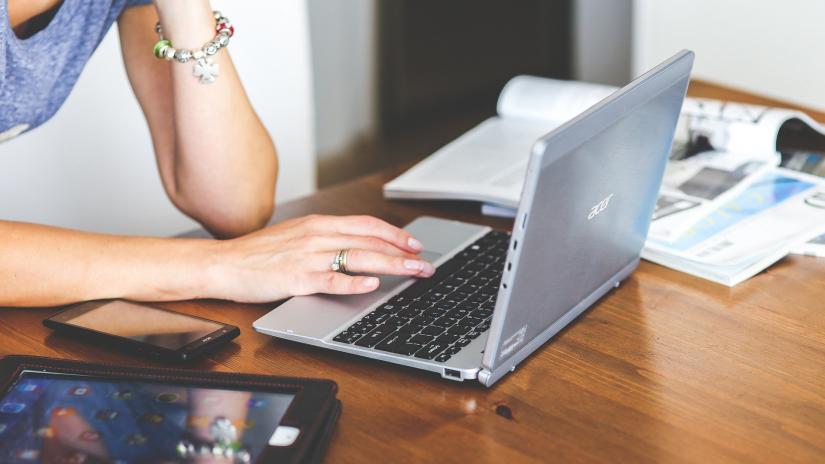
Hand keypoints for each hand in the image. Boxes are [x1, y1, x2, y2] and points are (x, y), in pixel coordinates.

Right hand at [203, 215, 434, 302]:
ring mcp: (308, 256)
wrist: (223, 263)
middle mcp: (317, 235)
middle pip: (370, 241)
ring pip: (359, 257)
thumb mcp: (297, 236)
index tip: (415, 245)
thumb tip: (357, 247)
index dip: (395, 234)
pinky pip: (331, 279)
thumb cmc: (258, 254)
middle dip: (403, 253)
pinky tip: (371, 285)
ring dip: (391, 265)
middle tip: (426, 265)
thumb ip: (326, 239)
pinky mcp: (296, 278)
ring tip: (413, 273)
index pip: (367, 225)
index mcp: (319, 224)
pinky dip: (353, 282)